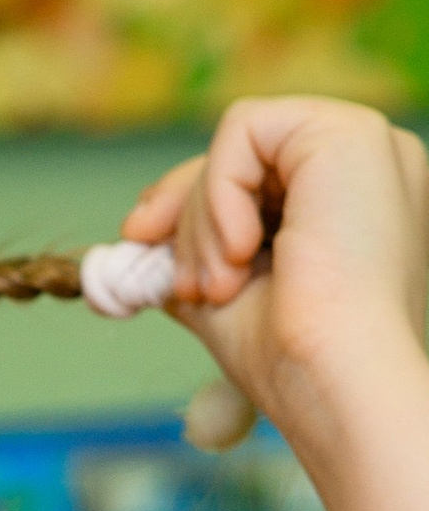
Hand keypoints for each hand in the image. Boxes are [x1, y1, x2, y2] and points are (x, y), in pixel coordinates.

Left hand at [123, 100, 428, 457]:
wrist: (339, 382)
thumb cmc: (297, 359)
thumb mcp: (228, 293)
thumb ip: (193, 253)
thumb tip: (137, 242)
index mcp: (358, 198)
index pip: (259, 172)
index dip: (193, 200)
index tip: (141, 239)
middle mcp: (373, 162)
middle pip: (244, 153)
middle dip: (184, 212)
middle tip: (175, 280)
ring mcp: (366, 142)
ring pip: (238, 144)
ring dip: (202, 220)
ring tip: (219, 287)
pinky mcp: (348, 132)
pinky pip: (243, 128)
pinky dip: (219, 192)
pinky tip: (239, 251)